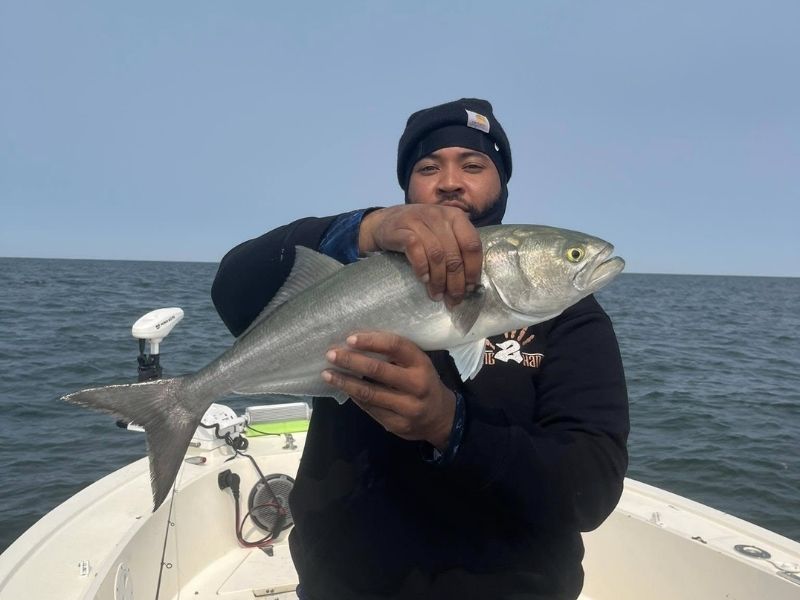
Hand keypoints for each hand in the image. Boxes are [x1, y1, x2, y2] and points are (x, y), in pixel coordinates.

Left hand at [321, 331, 455, 450]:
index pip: (395, 346)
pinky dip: (354, 397)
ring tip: (327, 374)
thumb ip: (395, 355)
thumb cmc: (423, 382)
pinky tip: (343, 389)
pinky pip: (370, 409)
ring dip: (345, 382)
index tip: (349, 339)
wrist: (441, 418)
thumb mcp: (417, 364)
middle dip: (351, 361)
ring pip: (370, 393)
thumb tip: (356, 343)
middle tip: (331, 355)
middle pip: (378, 370)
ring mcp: (408, 407)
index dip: (371, 341)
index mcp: (422, 363)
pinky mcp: (398, 424)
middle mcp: (417, 385)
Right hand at [358, 205, 481, 307]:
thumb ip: (457, 250)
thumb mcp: (442, 234)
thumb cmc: (420, 233)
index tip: (469, 289)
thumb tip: (469, 285)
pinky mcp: (401, 229)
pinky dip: (421, 267)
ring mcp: (420, 220)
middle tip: (453, 300)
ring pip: (436, 255)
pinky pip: (415, 249)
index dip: (473, 269)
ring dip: (438, 280)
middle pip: (454, 255)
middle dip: (455, 283)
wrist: (385, 223)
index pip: (472, 245)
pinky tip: (423, 279)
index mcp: (456, 217)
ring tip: (436, 295)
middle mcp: (440, 216)